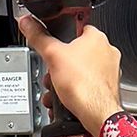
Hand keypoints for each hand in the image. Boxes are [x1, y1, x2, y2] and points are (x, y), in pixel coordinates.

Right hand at [17, 11, 122, 136]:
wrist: (96, 113)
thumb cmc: (83, 85)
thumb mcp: (52, 55)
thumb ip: (38, 37)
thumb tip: (27, 23)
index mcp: (97, 37)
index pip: (77, 27)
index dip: (62, 36)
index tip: (55, 43)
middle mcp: (107, 52)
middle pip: (76, 52)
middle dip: (60, 64)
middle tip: (53, 71)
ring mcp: (109, 71)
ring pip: (80, 71)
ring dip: (65, 79)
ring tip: (57, 87)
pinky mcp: (107, 88)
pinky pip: (87, 85)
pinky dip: (75, 91)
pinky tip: (66, 97)